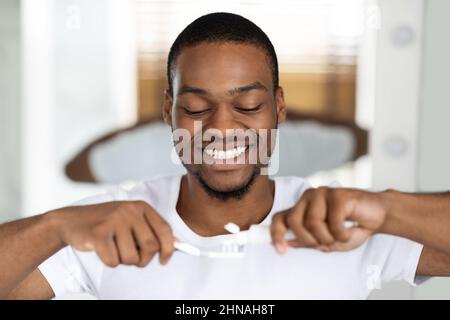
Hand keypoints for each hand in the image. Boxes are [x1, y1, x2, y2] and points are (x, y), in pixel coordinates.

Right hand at [49, 201, 174, 266]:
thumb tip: (176, 243)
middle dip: (143, 259)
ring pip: (132, 258)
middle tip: (132, 258)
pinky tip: (102, 250)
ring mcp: (114, 220)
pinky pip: (113, 261)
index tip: (164, 261)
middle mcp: (129, 211)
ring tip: (114, 248)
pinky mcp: (99, 233)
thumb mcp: (131, 220)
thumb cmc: (106, 224)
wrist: (71, 221)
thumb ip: (151, 230)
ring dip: (123, 260)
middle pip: (151, 247)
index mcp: (141, 206)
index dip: (168, 249)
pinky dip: (109, 262)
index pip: (165, 230)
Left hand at [270, 187, 387, 252]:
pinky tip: (351, 229)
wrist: (378, 215)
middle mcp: (309, 197)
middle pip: (294, 222)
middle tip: (325, 243)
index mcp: (302, 208)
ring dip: (329, 238)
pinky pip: (333, 223)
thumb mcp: (327, 240)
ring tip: (341, 236)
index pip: (280, 218)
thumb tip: (286, 244)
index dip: (276, 234)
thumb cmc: (351, 227)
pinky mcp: (338, 194)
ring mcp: (322, 193)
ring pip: (313, 223)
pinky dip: (343, 235)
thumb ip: (307, 241)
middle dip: (308, 240)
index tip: (281, 251)